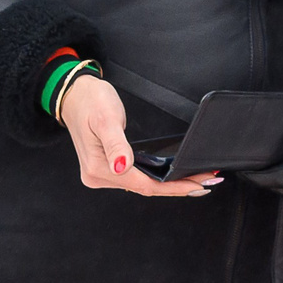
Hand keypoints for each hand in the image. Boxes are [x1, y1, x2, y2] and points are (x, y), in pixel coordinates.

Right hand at [59, 75, 217, 197]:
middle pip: (145, 188)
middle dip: (177, 187)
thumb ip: (116, 144)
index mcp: (97, 168)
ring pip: (142, 185)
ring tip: (197, 180)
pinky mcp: (108, 167)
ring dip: (169, 184)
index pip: (143, 185)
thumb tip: (123, 166)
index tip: (197, 184)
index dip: (173, 187)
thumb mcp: (106, 119)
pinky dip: (157, 178)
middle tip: (207, 182)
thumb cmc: (90, 101)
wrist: (75, 94)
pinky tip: (172, 176)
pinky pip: (137, 177)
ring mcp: (102, 173)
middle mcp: (98, 176)